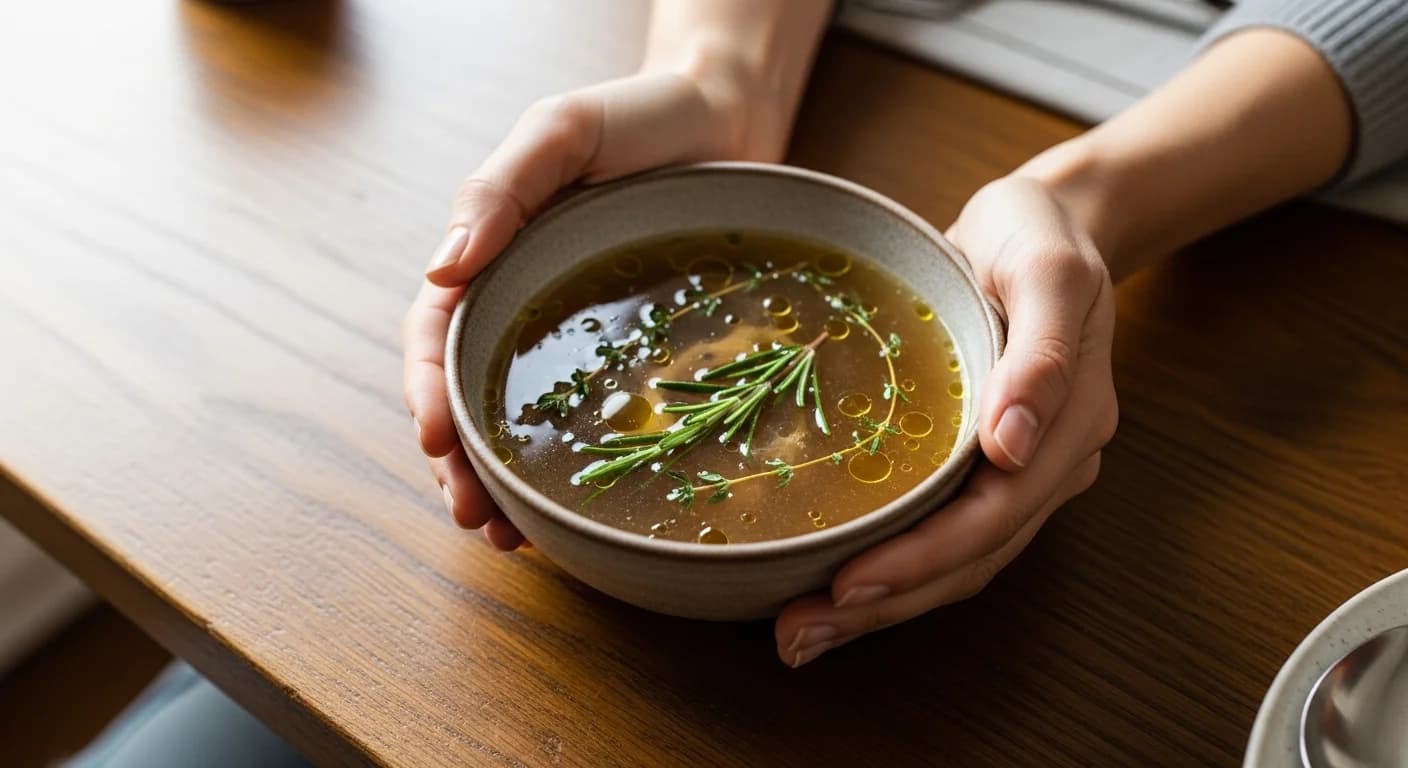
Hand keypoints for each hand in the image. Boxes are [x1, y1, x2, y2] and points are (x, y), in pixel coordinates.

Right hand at [403, 69, 777, 548]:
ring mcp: (574, 334)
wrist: (729, 119)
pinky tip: (572, 509)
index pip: (440, 333)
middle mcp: (523, 300)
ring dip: (503, 481)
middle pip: (469, 393)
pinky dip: (573, 466)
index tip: (436, 441)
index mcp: (493, 254)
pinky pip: (593, 416)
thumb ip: (501, 189)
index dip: (431, 391)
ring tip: (509, 536)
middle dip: (460, 461)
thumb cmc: (642, 117)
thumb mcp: (563, 131)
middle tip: (475, 518)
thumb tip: (442, 267)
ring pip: (520, 419)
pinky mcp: (628, 353)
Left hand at [775, 176, 1118, 665]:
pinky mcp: (983, 464)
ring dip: (883, 605)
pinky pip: (942, 532)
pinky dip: (892, 568)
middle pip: (970, 558)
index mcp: (1071, 426)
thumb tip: (1013, 446)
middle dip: (887, 603)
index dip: (922, 559)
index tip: (847, 585)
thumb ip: (1041, 356)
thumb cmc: (1040, 238)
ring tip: (802, 634)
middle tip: (799, 636)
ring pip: (956, 562)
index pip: (993, 516)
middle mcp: (1049, 463)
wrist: (1042, 224)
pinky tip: (834, 588)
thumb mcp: (1050, 271)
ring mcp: (1021, 470)